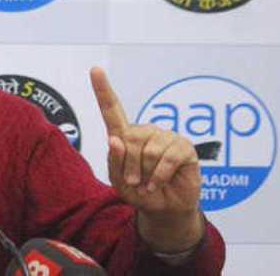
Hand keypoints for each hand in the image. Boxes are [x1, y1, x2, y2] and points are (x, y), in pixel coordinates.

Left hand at [90, 67, 203, 251]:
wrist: (164, 210)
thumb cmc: (139, 191)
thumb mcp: (119, 182)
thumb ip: (114, 162)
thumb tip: (116, 139)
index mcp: (125, 135)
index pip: (112, 110)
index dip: (103, 89)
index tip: (95, 69)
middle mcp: (145, 131)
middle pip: (129, 140)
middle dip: (130, 167)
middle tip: (136, 181)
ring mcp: (166, 137)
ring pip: (148, 151)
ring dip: (146, 174)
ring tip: (149, 182)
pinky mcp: (184, 147)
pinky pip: (167, 159)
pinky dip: (159, 177)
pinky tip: (159, 183)